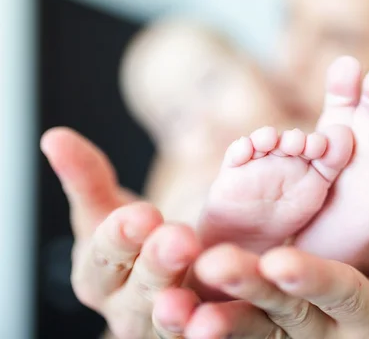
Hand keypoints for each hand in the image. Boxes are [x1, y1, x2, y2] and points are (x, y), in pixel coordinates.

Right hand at [41, 127, 199, 338]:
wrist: (167, 265)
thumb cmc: (135, 235)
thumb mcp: (110, 206)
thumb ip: (87, 177)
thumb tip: (54, 137)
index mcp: (97, 276)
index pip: (105, 256)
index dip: (121, 236)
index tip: (141, 214)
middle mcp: (125, 308)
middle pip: (139, 289)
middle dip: (158, 264)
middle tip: (180, 239)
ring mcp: (160, 327)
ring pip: (171, 320)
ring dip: (184, 303)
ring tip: (202, 283)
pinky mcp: (193, 334)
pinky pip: (204, 334)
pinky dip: (214, 327)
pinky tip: (226, 315)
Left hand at [152, 198, 368, 338]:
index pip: (344, 294)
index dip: (315, 279)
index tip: (281, 261)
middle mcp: (327, 335)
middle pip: (287, 315)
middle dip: (251, 292)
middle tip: (214, 268)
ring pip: (253, 332)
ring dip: (214, 320)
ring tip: (173, 306)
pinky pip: (239, 338)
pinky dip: (198, 330)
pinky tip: (166, 313)